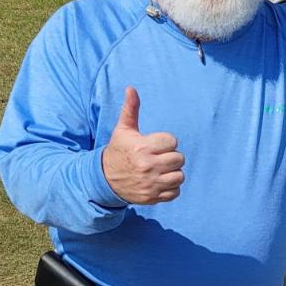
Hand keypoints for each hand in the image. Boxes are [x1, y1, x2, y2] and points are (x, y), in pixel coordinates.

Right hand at [101, 87, 184, 204]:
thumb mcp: (123, 130)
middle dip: (171, 157)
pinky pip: (176, 192)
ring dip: (173, 173)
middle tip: (159, 157)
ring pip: (180, 176)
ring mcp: (151, 184)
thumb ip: (130, 109)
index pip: (172, 142)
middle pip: (179, 159)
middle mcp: (148, 166)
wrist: (105, 179)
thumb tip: (131, 88)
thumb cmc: (119, 150)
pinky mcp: (153, 197)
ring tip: (161, 170)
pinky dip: (171, 188)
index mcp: (142, 148)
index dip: (166, 142)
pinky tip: (160, 181)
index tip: (155, 145)